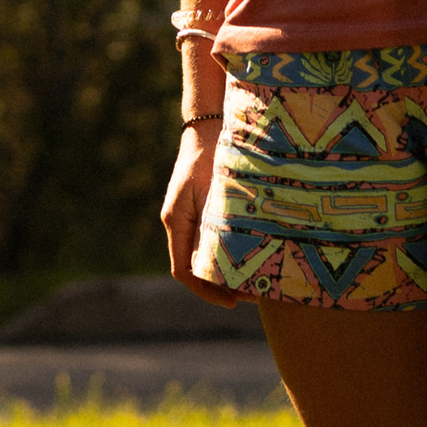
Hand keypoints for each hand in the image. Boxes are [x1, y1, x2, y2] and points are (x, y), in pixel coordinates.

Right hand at [160, 123, 242, 307]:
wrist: (207, 126)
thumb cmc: (212, 155)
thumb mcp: (216, 193)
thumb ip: (215, 226)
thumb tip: (225, 263)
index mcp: (176, 219)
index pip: (183, 270)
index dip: (206, 291)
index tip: (231, 301)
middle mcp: (176, 220)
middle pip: (192, 265)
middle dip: (217, 285)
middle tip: (248, 295)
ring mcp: (184, 213)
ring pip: (199, 252)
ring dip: (221, 269)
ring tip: (250, 280)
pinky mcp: (195, 206)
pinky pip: (205, 238)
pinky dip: (222, 251)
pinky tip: (244, 253)